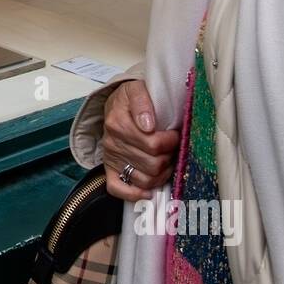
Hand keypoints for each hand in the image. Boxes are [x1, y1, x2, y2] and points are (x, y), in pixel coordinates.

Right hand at [101, 79, 179, 200]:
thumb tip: (148, 125)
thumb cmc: (131, 98)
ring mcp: (111, 158)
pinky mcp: (109, 169)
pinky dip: (135, 194)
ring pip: (143, 180)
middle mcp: (113, 143)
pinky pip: (118, 189)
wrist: (116, 104)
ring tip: (165, 163)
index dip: (171, 142)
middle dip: (168, 158)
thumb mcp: (137, 89)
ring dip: (160, 175)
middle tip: (171, 149)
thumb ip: (143, 102)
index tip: (175, 134)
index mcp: (118, 123)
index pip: (154, 144)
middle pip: (152, 164)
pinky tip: (148, 190)